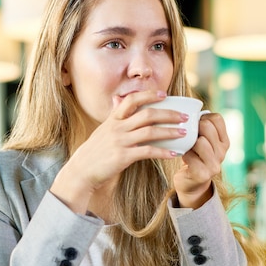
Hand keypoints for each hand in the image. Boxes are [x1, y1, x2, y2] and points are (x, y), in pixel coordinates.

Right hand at [50, 90, 187, 212]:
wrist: (81, 171)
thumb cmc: (94, 152)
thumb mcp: (102, 130)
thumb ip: (114, 116)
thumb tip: (120, 100)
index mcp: (113, 119)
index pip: (132, 100)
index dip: (149, 95)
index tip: (164, 94)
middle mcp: (117, 128)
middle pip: (147, 114)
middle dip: (169, 114)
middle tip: (184, 116)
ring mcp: (120, 142)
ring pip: (150, 132)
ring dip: (170, 132)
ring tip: (184, 133)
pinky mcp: (123, 157)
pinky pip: (147, 152)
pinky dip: (163, 152)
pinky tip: (174, 153)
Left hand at [173, 112, 229, 208]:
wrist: (191, 183)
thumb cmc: (193, 156)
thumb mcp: (201, 140)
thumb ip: (201, 126)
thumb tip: (189, 109)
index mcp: (224, 140)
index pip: (217, 118)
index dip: (202, 117)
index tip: (195, 126)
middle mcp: (223, 151)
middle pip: (207, 126)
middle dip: (193, 128)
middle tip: (188, 136)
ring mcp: (215, 164)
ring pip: (200, 141)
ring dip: (188, 143)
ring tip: (186, 148)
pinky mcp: (204, 174)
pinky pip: (190, 155)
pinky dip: (183, 155)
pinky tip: (183, 157)